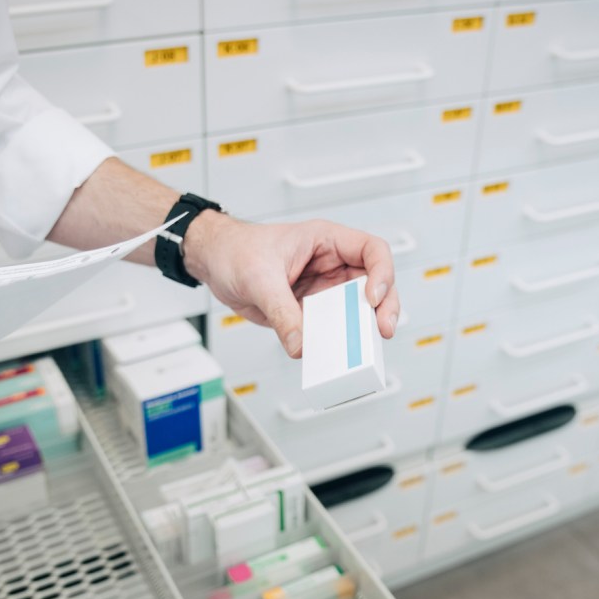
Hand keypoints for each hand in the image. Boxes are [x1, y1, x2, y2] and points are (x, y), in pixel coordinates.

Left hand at [183, 214, 399, 357]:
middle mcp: (331, 266)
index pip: (373, 251)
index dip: (382, 274)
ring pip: (357, 312)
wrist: (214, 262)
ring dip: (361, 331)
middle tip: (381, 331)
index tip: (372, 298)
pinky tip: (331, 356)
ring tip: (360, 350)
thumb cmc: (236, 249)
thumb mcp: (259, 277)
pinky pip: (331, 330)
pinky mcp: (310, 313)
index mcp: (327, 241)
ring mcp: (323, 291)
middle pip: (375, 285)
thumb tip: (300, 344)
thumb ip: (281, 312)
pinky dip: (335, 345)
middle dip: (384, 308)